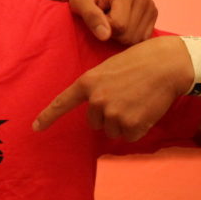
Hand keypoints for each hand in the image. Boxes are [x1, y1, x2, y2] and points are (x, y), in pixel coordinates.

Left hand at [32, 36, 189, 140]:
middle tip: (125, 98)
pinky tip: (144, 111)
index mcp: (87, 83)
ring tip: (136, 102)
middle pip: (94, 122)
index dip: (48, 117)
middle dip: (108, 115)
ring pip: (112, 130)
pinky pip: (129, 136)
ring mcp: (113, 113)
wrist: (165, 65)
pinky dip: (137, 129)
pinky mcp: (131, 124)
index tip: (35, 128)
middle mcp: (96, 100)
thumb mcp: (107, 69)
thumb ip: (95, 88)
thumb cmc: (138, 63)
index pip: (62, 103)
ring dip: (123, 122)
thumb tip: (94, 110)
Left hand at [67, 0, 156, 43]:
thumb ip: (91, 17)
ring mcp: (151, 6)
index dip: (104, 27)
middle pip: (129, 35)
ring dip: (121, 35)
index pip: (119, 26)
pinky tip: (123, 23)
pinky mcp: (153, 14)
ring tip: (113, 19)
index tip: (97, 16)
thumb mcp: (79, 2)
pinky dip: (130, 35)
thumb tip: (104, 36)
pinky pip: (143, 38)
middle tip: (104, 18)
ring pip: (137, 39)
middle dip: (112, 33)